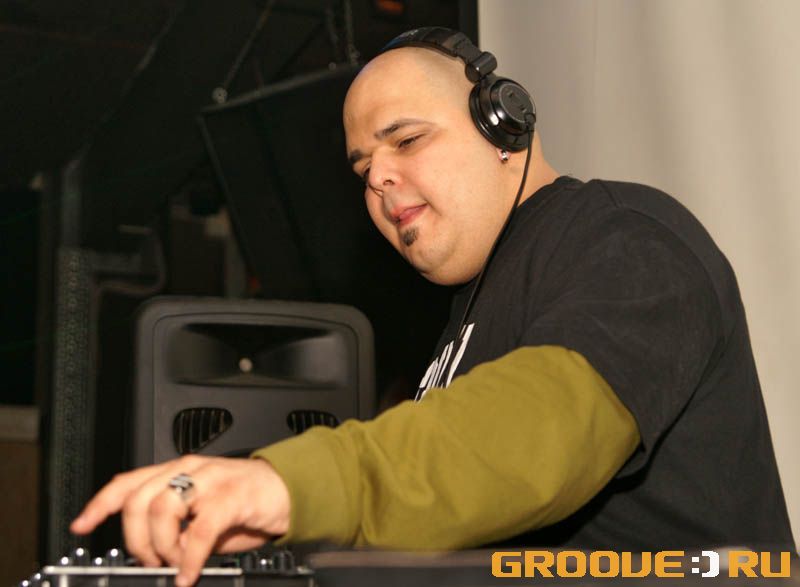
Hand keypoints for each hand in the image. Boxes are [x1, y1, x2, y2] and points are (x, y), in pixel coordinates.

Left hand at [70, 455, 289, 585]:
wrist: (290, 489)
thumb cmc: (248, 501)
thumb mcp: (205, 514)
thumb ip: (179, 528)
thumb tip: (156, 557)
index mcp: (179, 470)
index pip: (129, 482)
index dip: (100, 504)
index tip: (81, 525)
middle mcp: (190, 469)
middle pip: (138, 500)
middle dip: (136, 541)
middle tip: (151, 562)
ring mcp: (211, 480)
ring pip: (162, 510)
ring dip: (163, 547)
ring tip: (177, 563)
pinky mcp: (232, 496)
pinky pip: (199, 530)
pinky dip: (189, 557)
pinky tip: (190, 572)